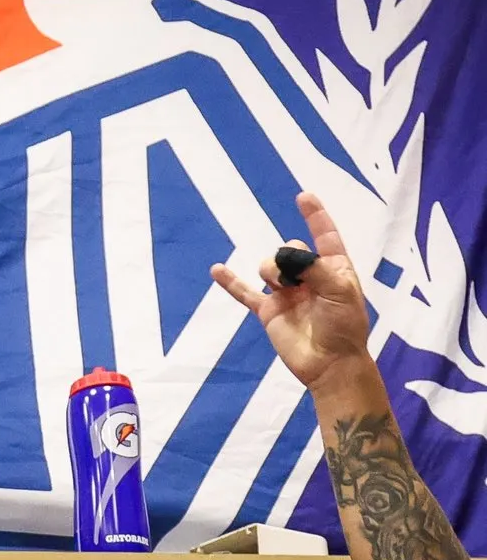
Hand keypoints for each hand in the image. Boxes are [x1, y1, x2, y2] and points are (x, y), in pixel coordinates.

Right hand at [210, 191, 371, 389]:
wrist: (329, 363)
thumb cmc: (344, 326)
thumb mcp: (339, 290)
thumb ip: (313, 267)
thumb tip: (282, 254)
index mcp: (333, 268)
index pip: (324, 235)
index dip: (315, 216)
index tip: (303, 197)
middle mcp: (309, 276)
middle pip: (289, 248)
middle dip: (289, 256)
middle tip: (299, 280)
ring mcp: (287, 293)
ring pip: (269, 266)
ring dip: (273, 271)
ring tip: (283, 289)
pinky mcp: (269, 311)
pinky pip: (245, 293)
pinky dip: (231, 282)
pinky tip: (216, 270)